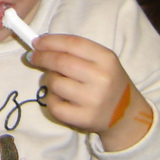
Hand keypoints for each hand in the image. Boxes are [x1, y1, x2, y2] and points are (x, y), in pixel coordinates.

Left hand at [30, 33, 153, 151]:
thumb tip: (41, 44)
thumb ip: (76, 51)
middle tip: (34, 57)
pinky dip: (51, 99)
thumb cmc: (108, 81)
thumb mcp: (102, 61)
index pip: (72, 43)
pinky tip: (59, 97)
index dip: (50, 41)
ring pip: (55, 83)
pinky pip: (54, 105)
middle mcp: (101, 78)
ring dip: (49, 79)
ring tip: (57, 80)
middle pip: (61, 62)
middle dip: (42, 57)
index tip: (37, 42)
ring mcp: (93, 100)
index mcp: (106, 59)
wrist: (126, 114)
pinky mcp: (84, 118)